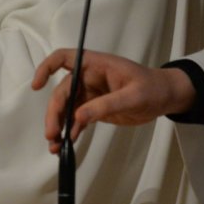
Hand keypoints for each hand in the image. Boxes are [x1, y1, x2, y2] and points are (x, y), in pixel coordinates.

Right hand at [32, 48, 195, 153]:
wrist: (166, 98)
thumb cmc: (152, 88)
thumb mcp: (133, 96)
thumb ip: (106, 105)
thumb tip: (78, 117)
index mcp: (95, 65)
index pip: (64, 58)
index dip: (46, 68)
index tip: (37, 86)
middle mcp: (87, 77)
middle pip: (62, 91)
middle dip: (54, 112)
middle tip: (51, 133)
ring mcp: (90, 94)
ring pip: (66, 108)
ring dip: (58, 125)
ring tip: (54, 145)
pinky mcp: (94, 109)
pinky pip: (76, 120)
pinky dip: (70, 132)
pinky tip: (65, 145)